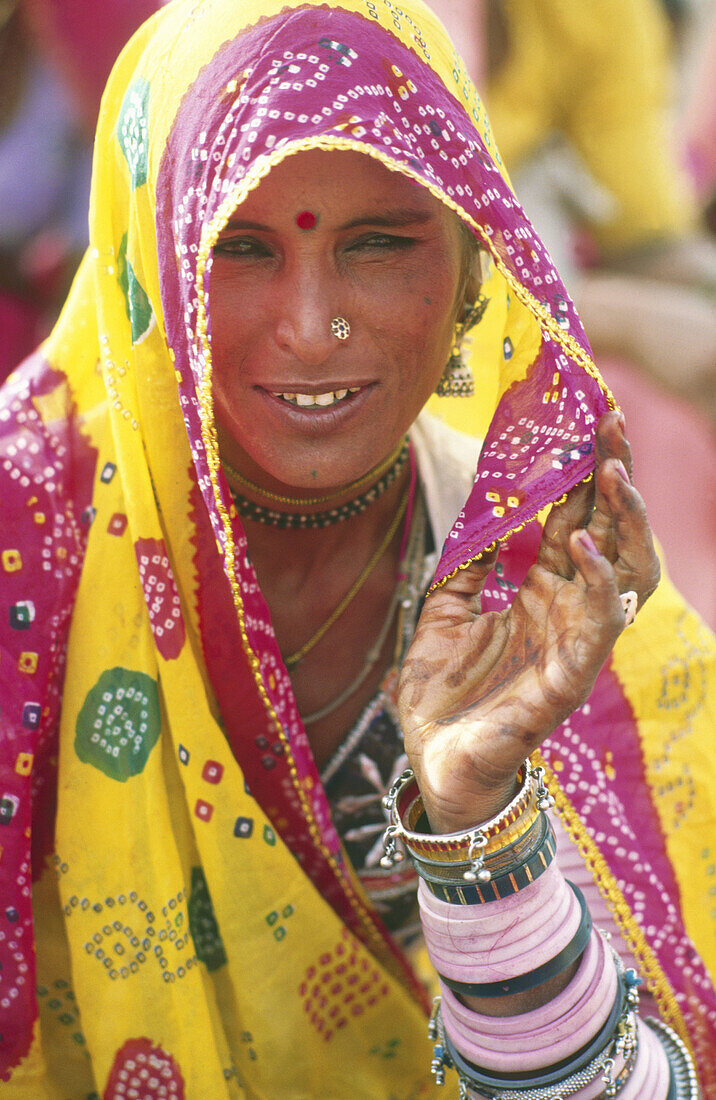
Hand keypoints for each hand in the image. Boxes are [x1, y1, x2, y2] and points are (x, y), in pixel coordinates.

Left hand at [398, 412, 659, 832]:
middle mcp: (565, 606)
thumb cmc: (445, 694)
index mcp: (537, 589)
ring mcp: (574, 638)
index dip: (577, 469)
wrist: (436, 764)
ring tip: (610, 470)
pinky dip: (596, 576)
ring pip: (623, 567)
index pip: (571, 515)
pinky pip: (599, 618)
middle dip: (612, 474)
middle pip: (607, 528)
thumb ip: (465, 564)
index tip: (580, 416)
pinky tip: (577, 539)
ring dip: (623, 516)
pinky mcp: (573, 673)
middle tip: (609, 420)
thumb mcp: (444, 611)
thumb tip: (476, 508)